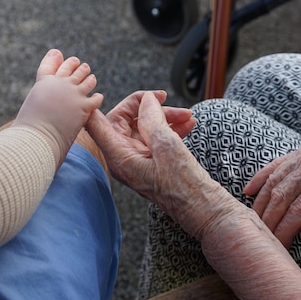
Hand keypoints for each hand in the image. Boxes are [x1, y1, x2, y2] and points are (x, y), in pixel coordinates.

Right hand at [13, 49, 102, 166]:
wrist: (38, 137)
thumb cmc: (28, 128)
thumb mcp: (27, 108)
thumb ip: (34, 101)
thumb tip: (35, 107)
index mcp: (43, 82)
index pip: (49, 65)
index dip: (55, 59)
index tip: (59, 54)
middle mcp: (60, 84)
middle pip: (72, 67)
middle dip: (77, 66)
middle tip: (82, 66)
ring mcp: (73, 94)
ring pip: (88, 79)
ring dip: (89, 78)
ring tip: (91, 78)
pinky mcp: (84, 106)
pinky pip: (96, 98)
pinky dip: (97, 97)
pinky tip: (98, 97)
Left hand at [86, 91, 223, 235]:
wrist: (204, 210)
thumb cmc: (184, 185)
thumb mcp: (167, 146)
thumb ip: (152, 119)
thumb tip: (146, 100)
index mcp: (119, 157)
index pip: (96, 125)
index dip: (96, 104)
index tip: (101, 88)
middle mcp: (124, 158)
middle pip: (123, 121)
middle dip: (146, 107)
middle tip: (165, 99)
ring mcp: (139, 161)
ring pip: (143, 128)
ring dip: (164, 117)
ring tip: (187, 115)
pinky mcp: (153, 162)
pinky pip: (155, 138)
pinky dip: (170, 128)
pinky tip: (189, 123)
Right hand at [244, 126, 300, 246]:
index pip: (300, 207)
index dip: (285, 230)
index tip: (277, 250)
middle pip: (282, 193)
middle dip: (268, 220)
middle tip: (259, 243)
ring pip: (276, 178)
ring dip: (261, 203)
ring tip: (252, 224)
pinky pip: (280, 162)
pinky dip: (263, 177)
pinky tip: (249, 191)